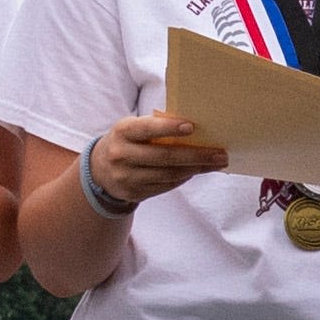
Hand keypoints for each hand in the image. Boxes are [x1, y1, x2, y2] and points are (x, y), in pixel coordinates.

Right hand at [87, 108, 227, 209]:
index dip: (169, 128)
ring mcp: (127, 177)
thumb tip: (195, 130)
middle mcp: (121, 155)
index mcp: (122, 132)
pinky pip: (165, 186)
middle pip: (164, 157)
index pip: (147, 129)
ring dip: (195, 169)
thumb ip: (155, 127)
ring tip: (215, 163)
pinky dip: (184, 178)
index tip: (192, 127)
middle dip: (196, 155)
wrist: (100, 170)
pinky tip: (196, 171)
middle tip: (220, 154)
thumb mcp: (133, 129)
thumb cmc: (127, 141)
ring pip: (168, 174)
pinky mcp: (134, 193)